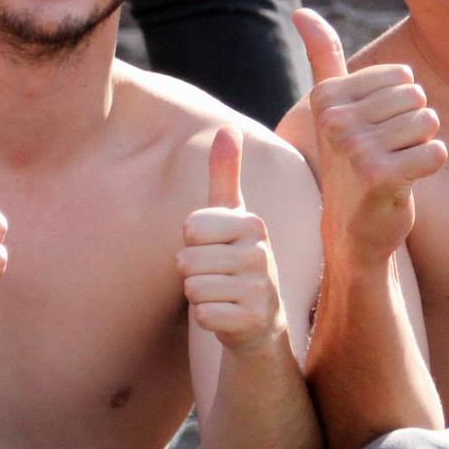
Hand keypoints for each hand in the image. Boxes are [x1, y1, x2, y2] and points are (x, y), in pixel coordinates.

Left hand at [180, 127, 286, 351]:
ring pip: (192, 288)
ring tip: (222, 295)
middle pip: (186, 260)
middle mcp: (261, 254)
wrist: (261, 321)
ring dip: (199, 296)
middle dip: (192, 272)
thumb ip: (226, 174)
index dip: (192, 242)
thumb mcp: (233, 216)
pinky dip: (208, 318)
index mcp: (253, 223)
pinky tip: (227, 315)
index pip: (190, 228)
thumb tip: (228, 127)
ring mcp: (260, 289)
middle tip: (218, 276)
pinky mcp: (253, 321)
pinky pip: (202, 315)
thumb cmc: (238, 261)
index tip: (215, 248)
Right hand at [294, 7, 446, 261]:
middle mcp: (336, 120)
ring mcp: (356, 149)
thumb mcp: (331, 107)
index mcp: (326, 97)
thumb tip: (301, 11)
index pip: (402, 76)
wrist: (352, 228)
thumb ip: (322, 57)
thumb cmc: (350, 161)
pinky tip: (405, 182)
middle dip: (413, 125)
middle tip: (388, 152)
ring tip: (396, 165)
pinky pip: (436, 152)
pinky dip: (429, 167)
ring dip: (421, 146)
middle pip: (417, 97)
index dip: (400, 104)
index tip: (374, 131)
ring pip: (428, 122)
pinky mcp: (381, 177)